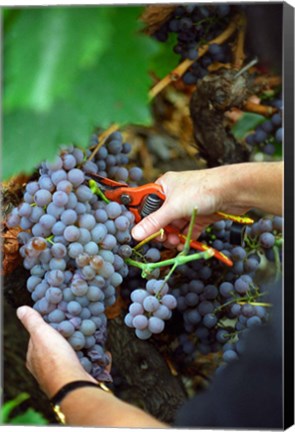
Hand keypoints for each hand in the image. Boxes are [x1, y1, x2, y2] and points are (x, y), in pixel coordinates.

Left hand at [16, 306, 95, 397]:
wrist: (74, 385)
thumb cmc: (55, 360)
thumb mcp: (41, 333)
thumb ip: (32, 321)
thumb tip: (21, 309)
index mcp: (35, 358)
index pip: (38, 338)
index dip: (47, 326)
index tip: (59, 317)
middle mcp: (47, 369)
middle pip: (58, 348)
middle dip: (68, 338)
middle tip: (78, 324)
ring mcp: (65, 375)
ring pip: (75, 358)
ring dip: (85, 348)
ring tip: (92, 335)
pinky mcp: (80, 380)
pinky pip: (91, 367)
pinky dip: (97, 359)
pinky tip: (104, 352)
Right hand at [131, 168, 248, 245]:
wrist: (234, 190)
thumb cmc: (203, 189)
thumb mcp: (173, 207)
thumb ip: (155, 222)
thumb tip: (136, 234)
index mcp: (164, 187)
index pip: (146, 204)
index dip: (144, 219)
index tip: (142, 233)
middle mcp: (175, 195)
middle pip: (161, 218)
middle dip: (162, 232)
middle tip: (164, 240)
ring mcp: (188, 206)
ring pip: (175, 226)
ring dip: (174, 237)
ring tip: (176, 243)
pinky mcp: (200, 215)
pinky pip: (188, 229)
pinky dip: (186, 238)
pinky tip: (184, 245)